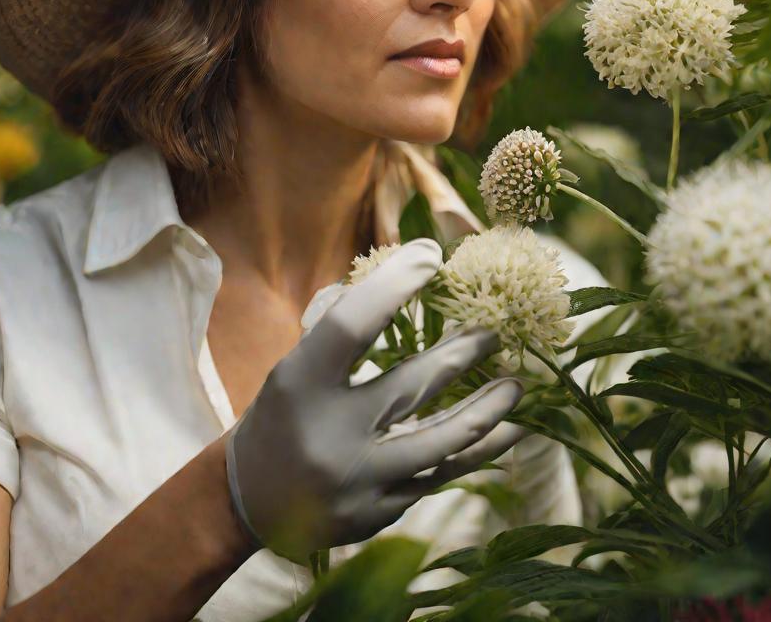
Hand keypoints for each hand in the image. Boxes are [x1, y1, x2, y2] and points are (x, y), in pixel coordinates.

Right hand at [223, 237, 527, 563]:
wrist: (251, 502)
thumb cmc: (284, 415)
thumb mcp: (297, 366)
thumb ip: (345, 330)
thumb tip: (407, 276)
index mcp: (299, 385)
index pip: (351, 326)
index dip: (394, 286)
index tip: (431, 256)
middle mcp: (329, 434)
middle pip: (411, 385)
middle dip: (462, 353)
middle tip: (496, 328)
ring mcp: (357, 481)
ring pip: (441, 441)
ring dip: (487, 410)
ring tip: (518, 385)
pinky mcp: (379, 514)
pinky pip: (440, 476)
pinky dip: (477, 450)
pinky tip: (511, 431)